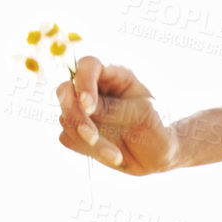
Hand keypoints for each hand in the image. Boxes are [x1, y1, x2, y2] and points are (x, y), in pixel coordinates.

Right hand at [55, 56, 176, 176]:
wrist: (156, 155)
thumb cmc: (155, 129)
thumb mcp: (144, 116)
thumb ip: (116, 109)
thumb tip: (86, 109)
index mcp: (114, 76)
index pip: (88, 66)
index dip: (84, 83)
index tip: (89, 107)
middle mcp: (94, 90)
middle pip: (65, 90)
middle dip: (76, 115)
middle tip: (93, 136)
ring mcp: (83, 111)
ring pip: (66, 118)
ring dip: (88, 140)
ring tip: (117, 155)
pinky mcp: (77, 131)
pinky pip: (68, 137)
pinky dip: (87, 150)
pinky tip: (112, 155)